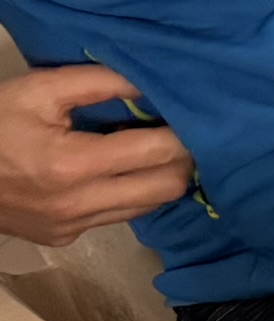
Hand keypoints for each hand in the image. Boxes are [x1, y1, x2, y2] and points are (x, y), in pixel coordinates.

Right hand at [0, 66, 191, 246]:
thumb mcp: (37, 90)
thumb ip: (97, 82)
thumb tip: (150, 82)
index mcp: (73, 164)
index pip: (158, 153)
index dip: (183, 133)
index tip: (189, 114)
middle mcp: (79, 204)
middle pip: (167, 188)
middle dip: (182, 159)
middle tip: (179, 132)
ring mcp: (74, 226)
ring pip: (148, 207)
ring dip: (159, 178)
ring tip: (152, 149)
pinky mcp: (67, 237)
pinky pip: (119, 215)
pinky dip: (131, 193)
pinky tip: (122, 170)